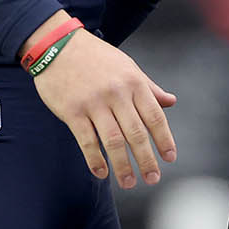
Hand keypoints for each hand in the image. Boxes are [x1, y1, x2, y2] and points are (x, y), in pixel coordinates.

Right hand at [29, 28, 177, 188]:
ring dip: (123, 166)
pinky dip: (95, 160)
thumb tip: (171, 102)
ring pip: (113, 141)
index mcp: (133, 82)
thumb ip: (149, 87)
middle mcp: (116, 93)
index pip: (154, 116)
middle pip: (136, 133)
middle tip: (153, 179)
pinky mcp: (72, 111)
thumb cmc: (97, 58)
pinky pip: (86, 141)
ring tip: (130, 183)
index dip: (164, 139)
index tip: (170, 158)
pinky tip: (102, 173)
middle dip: (147, 159)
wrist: (58, 45)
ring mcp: (93, 103)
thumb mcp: (127, 66)